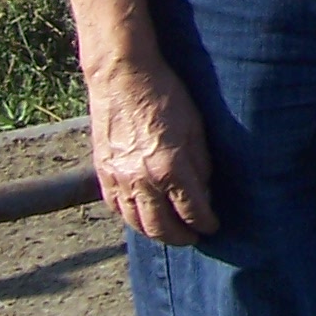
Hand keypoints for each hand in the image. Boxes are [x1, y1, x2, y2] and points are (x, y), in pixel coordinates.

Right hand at [86, 54, 217, 245]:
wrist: (122, 77)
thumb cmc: (165, 95)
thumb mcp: (195, 126)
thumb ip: (201, 163)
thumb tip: (205, 190)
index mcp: (170, 167)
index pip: (191, 209)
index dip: (205, 222)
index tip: (213, 226)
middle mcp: (142, 180)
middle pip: (162, 226)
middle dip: (181, 237)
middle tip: (194, 237)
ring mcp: (119, 179)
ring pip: (137, 223)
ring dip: (155, 233)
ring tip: (170, 233)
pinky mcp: (103, 173)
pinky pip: (116, 209)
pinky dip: (131, 220)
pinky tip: (141, 219)